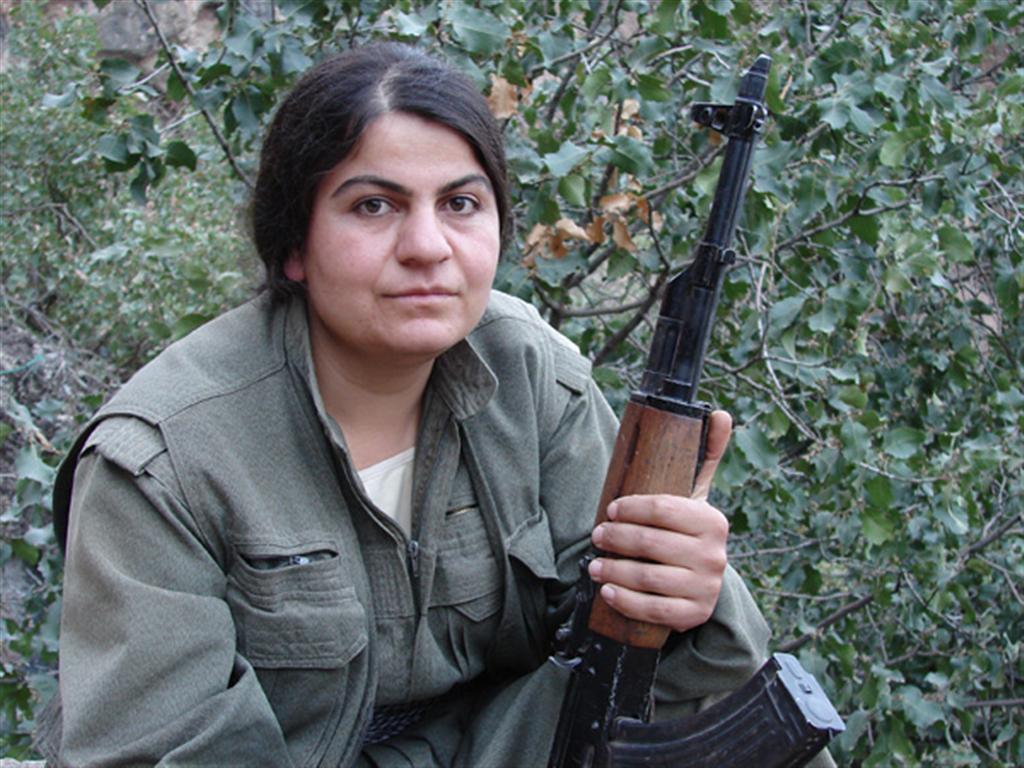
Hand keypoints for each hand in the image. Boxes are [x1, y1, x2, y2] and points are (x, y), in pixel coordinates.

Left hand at [588, 410, 731, 633]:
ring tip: (594, 565)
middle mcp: (714, 556)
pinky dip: (626, 601)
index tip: (610, 509)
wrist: (700, 584)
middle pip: (652, 543)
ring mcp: (704, 588)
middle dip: (616, 539)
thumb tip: (720, 413)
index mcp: (713, 522)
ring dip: (615, 571)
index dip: (631, 509)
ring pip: (649, 578)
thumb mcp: (696, 496)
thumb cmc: (687, 532)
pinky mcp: (692, 616)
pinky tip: (608, 591)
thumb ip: (705, 456)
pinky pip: (654, 611)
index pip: (664, 509)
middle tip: (596, 536)